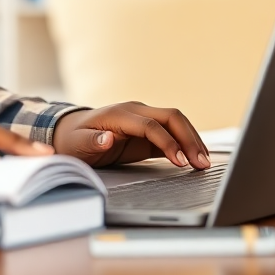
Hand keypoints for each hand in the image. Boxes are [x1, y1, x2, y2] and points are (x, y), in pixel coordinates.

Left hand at [52, 102, 209, 169]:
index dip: (167, 142)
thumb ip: (92, 141)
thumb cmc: (73, 138)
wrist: (69, 132)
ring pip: (176, 123)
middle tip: (202, 162)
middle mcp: (136, 112)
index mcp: (120, 114)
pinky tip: (197, 158)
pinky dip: (186, 145)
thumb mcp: (77, 143)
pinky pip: (173, 134)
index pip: (151, 125)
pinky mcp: (148, 133)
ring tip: (205, 163)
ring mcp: (144, 120)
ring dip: (193, 141)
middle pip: (171, 117)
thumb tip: (107, 138)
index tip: (180, 161)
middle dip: (189, 138)